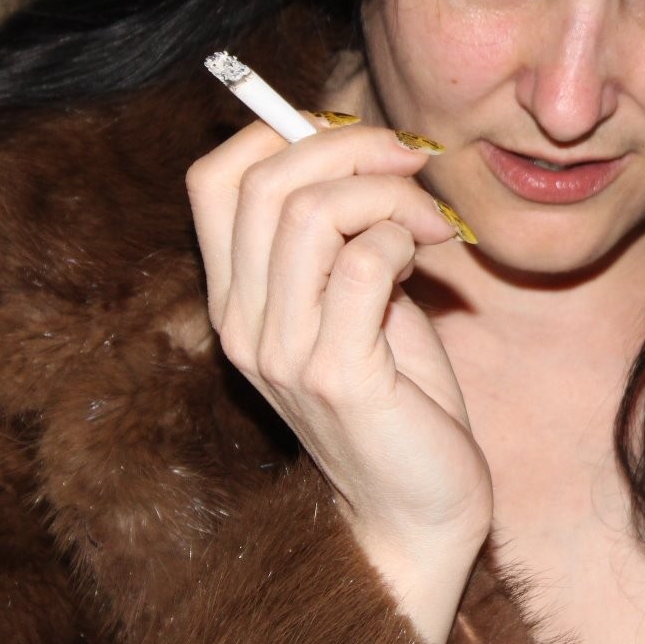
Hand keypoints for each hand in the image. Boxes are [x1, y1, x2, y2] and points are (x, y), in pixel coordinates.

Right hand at [185, 118, 490, 643]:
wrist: (418, 512)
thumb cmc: (402, 400)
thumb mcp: (363, 300)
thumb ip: (349, 234)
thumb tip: (375, 148)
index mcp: (236, 298)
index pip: (214, 179)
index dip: (283, 131)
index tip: (360, 143)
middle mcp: (242, 323)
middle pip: (264, 179)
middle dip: (351, 147)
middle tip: (413, 165)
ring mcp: (281, 351)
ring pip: (311, 212)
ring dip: (386, 195)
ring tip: (430, 223)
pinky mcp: (335, 375)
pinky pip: (361, 263)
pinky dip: (403, 240)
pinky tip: (428, 261)